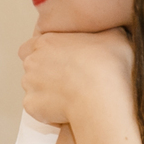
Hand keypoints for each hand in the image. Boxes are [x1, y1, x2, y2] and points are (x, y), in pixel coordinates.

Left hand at [18, 28, 133, 128]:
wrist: (102, 97)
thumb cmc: (108, 65)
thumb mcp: (114, 36)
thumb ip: (102, 32)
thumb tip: (107, 33)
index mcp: (47, 42)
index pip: (31, 45)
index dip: (45, 53)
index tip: (61, 60)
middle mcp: (32, 61)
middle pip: (33, 67)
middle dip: (46, 73)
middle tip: (69, 79)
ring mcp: (29, 85)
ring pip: (35, 88)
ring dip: (48, 91)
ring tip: (73, 96)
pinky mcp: (31, 106)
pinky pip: (38, 108)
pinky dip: (49, 110)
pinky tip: (69, 109)